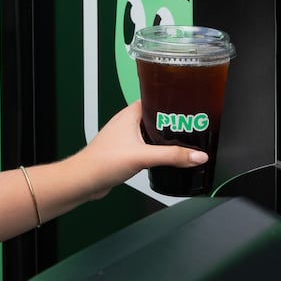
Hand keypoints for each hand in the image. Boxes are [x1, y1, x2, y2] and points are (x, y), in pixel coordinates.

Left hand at [67, 100, 207, 201]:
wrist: (84, 182)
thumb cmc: (101, 162)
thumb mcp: (143, 156)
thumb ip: (172, 156)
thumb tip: (197, 155)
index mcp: (130, 114)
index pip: (154, 98)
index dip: (171, 99)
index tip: (188, 103)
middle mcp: (127, 123)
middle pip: (155, 117)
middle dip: (172, 121)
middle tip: (191, 124)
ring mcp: (125, 137)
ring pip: (150, 132)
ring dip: (164, 137)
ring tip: (183, 140)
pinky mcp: (125, 152)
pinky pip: (146, 146)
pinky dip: (156, 150)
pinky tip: (165, 157)